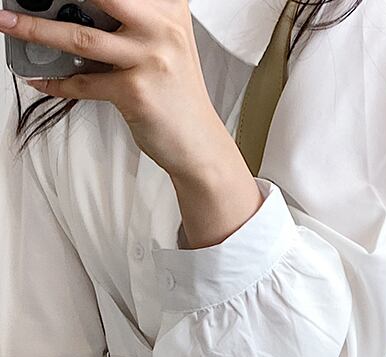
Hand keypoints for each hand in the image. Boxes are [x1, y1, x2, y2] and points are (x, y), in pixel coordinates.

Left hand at [0, 0, 239, 180]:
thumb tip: (77, 8)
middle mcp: (163, 28)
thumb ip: (136, 20)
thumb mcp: (166, 47)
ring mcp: (150, 59)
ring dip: (35, 30)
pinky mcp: (135, 92)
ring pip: (80, 36)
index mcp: (170, 10)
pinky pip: (84, 83)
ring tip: (7, 23)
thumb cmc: (178, 98)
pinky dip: (57, 82)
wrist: (200, 147)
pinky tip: (40, 79)